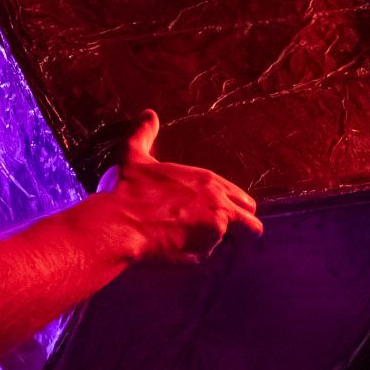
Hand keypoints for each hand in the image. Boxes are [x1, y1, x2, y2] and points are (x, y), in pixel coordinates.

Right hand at [93, 111, 265, 265]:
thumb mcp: (134, 156)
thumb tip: (148, 114)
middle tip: (213, 229)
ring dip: (213, 240)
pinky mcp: (203, 252)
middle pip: (250, 221)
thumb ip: (144, 134)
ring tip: (187, 238)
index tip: (220, 211)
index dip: (233, 206)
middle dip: (239, 226)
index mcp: (208, 181)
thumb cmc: (127, 190)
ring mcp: (215, 230)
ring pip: (229, 240)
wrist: (118, 223)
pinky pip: (205, 255)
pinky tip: (173, 247)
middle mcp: (219, 204)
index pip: (241, 198)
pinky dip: (193, 253)